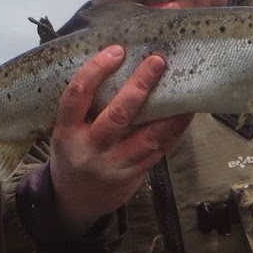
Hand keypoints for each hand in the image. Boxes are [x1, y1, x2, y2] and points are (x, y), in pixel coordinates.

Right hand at [48, 45, 193, 234]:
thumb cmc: (73, 154)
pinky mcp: (132, 175)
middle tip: (157, 61)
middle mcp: (89, 149)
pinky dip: (174, 131)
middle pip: (117, 115)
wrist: (74, 201)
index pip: (77, 95)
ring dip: (168, 111)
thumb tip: (120, 64)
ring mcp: (113, 165)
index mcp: (66, 131)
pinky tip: (185, 113)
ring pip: (146, 136)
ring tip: (184, 88)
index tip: (116, 50)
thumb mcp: (67, 131)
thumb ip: (86, 107)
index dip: (96, 70)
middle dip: (139, 86)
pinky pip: (158, 150)